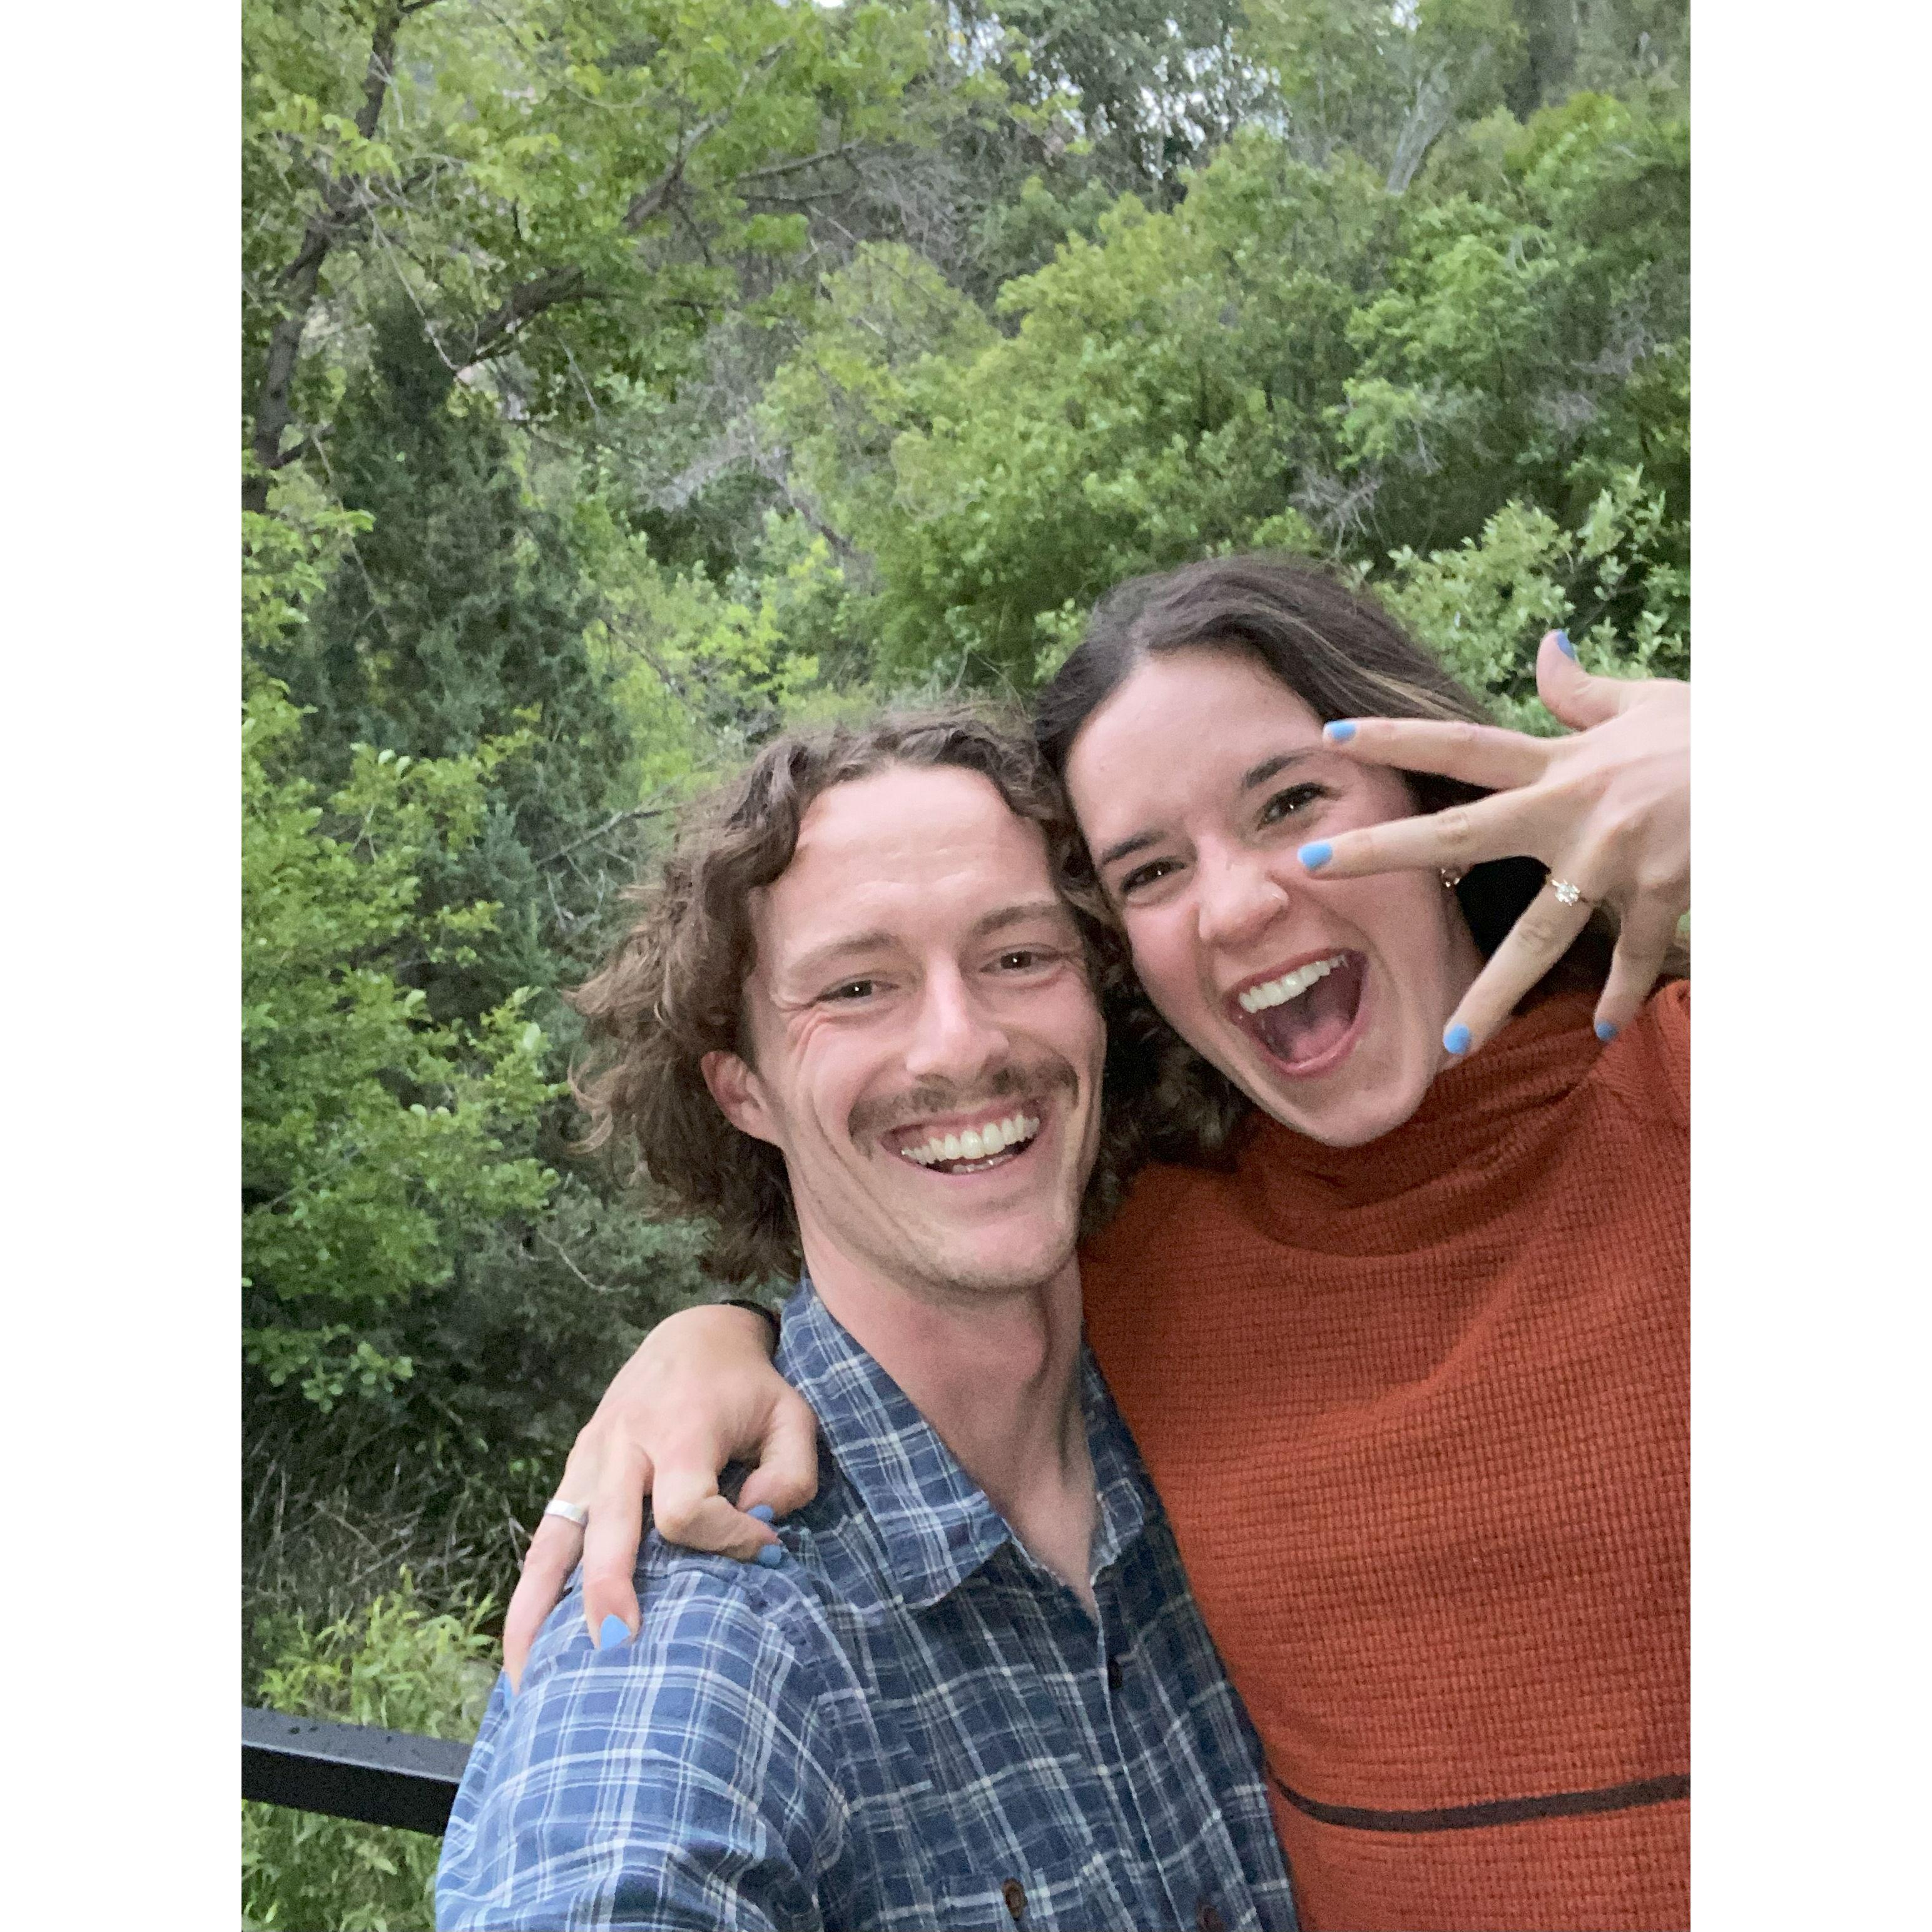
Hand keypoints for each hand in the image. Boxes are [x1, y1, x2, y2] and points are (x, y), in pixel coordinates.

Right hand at [501, 1302, 819, 1689]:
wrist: (693, 1337)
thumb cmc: (749, 1388)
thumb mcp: (793, 1416)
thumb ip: (791, 1475)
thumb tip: (760, 1525)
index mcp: (679, 1430)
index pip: (688, 1507)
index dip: (727, 1539)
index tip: (766, 1549)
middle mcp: (624, 1446)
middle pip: (609, 1528)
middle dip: (610, 1590)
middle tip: (616, 1648)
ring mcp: (590, 1461)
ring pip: (557, 1540)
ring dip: (545, 1609)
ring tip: (537, 1680)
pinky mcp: (574, 1472)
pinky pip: (545, 1539)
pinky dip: (530, 1596)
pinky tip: (523, 1652)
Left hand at [1308, 632, 1687, 1054]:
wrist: (1790, 760)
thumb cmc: (1718, 731)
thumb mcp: (1649, 701)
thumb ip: (1585, 692)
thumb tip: (1546, 649)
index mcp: (1562, 764)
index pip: (1462, 745)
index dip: (1398, 736)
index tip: (1331, 734)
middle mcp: (1572, 813)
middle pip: (1459, 835)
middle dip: (1381, 852)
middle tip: (1310, 870)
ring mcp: (1614, 862)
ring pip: (1539, 936)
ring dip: (1496, 993)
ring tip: (1451, 1044)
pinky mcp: (1663, 896)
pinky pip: (1632, 958)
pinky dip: (1621, 994)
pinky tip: (1605, 1031)